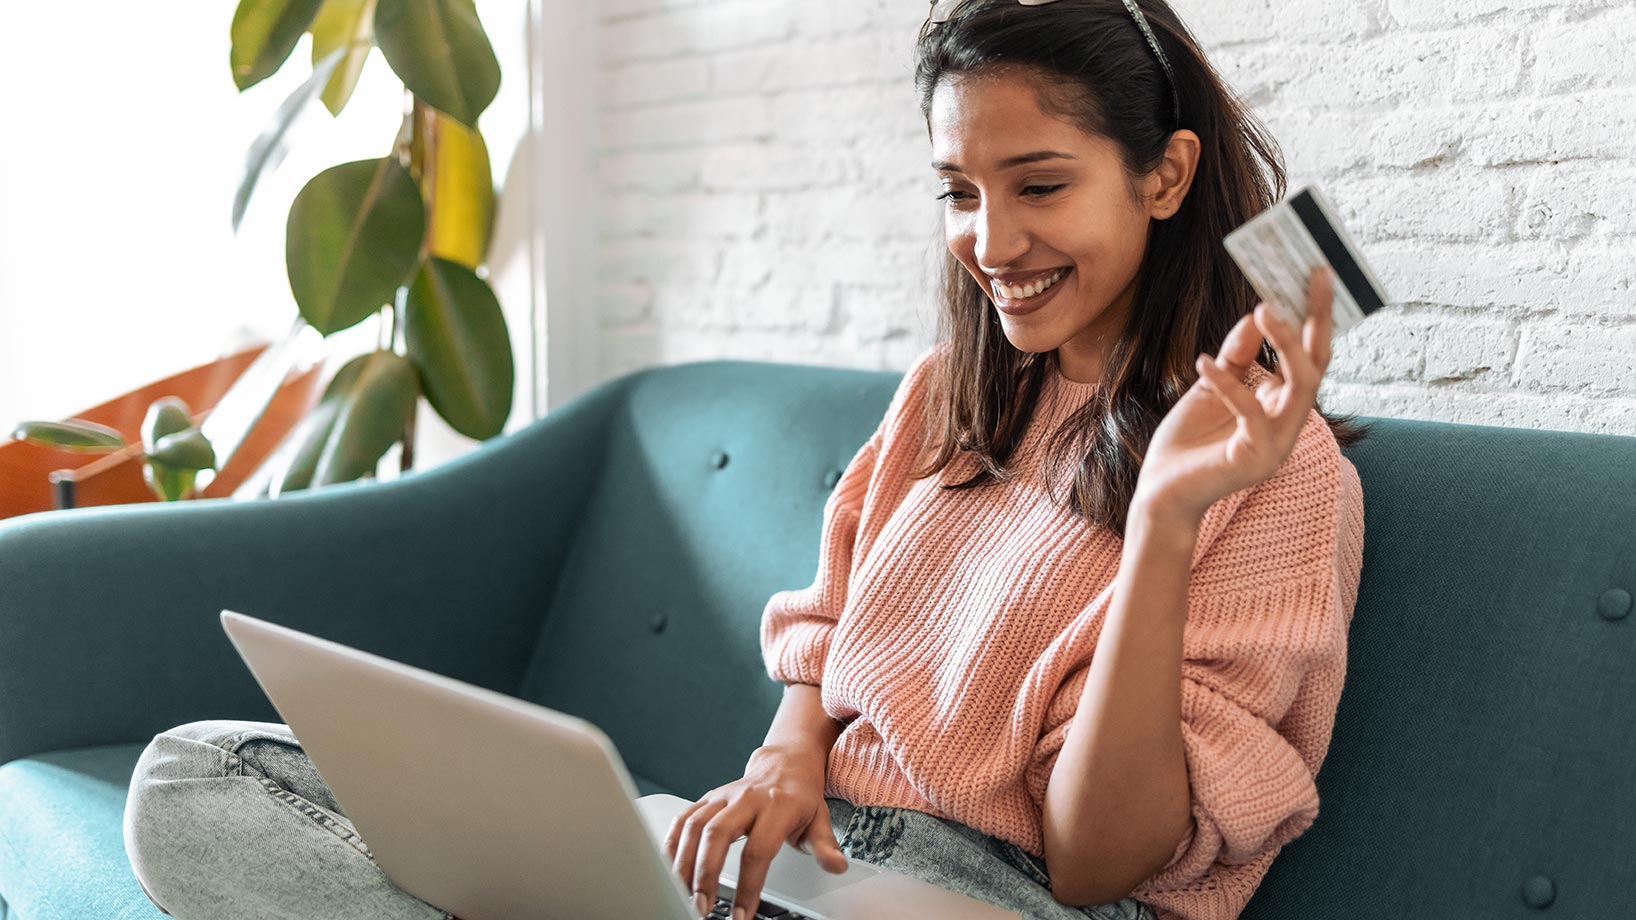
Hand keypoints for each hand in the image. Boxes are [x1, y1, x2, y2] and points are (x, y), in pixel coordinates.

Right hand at [663, 744, 847, 919]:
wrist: (785, 763)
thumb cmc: (800, 796)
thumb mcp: (820, 819)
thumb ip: (825, 846)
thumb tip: (836, 866)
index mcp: (777, 806)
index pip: (758, 850)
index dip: (748, 885)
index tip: (741, 914)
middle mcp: (746, 799)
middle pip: (717, 834)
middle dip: (705, 874)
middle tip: (701, 907)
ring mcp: (724, 797)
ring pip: (695, 826)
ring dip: (683, 863)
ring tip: (683, 894)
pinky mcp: (708, 798)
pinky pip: (683, 819)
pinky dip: (671, 843)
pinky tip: (668, 867)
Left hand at [1133, 266, 1335, 523]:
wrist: (1160, 492)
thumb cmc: (1188, 441)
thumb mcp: (1212, 385)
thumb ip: (1236, 355)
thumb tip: (1256, 313)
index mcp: (1283, 406)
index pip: (1311, 356)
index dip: (1316, 316)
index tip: (1316, 273)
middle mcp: (1289, 424)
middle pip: (1316, 364)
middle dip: (1317, 318)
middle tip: (1313, 275)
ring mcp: (1277, 444)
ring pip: (1300, 386)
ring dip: (1285, 343)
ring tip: (1265, 308)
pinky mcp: (1254, 459)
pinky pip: (1250, 413)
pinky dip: (1228, 383)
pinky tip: (1202, 361)